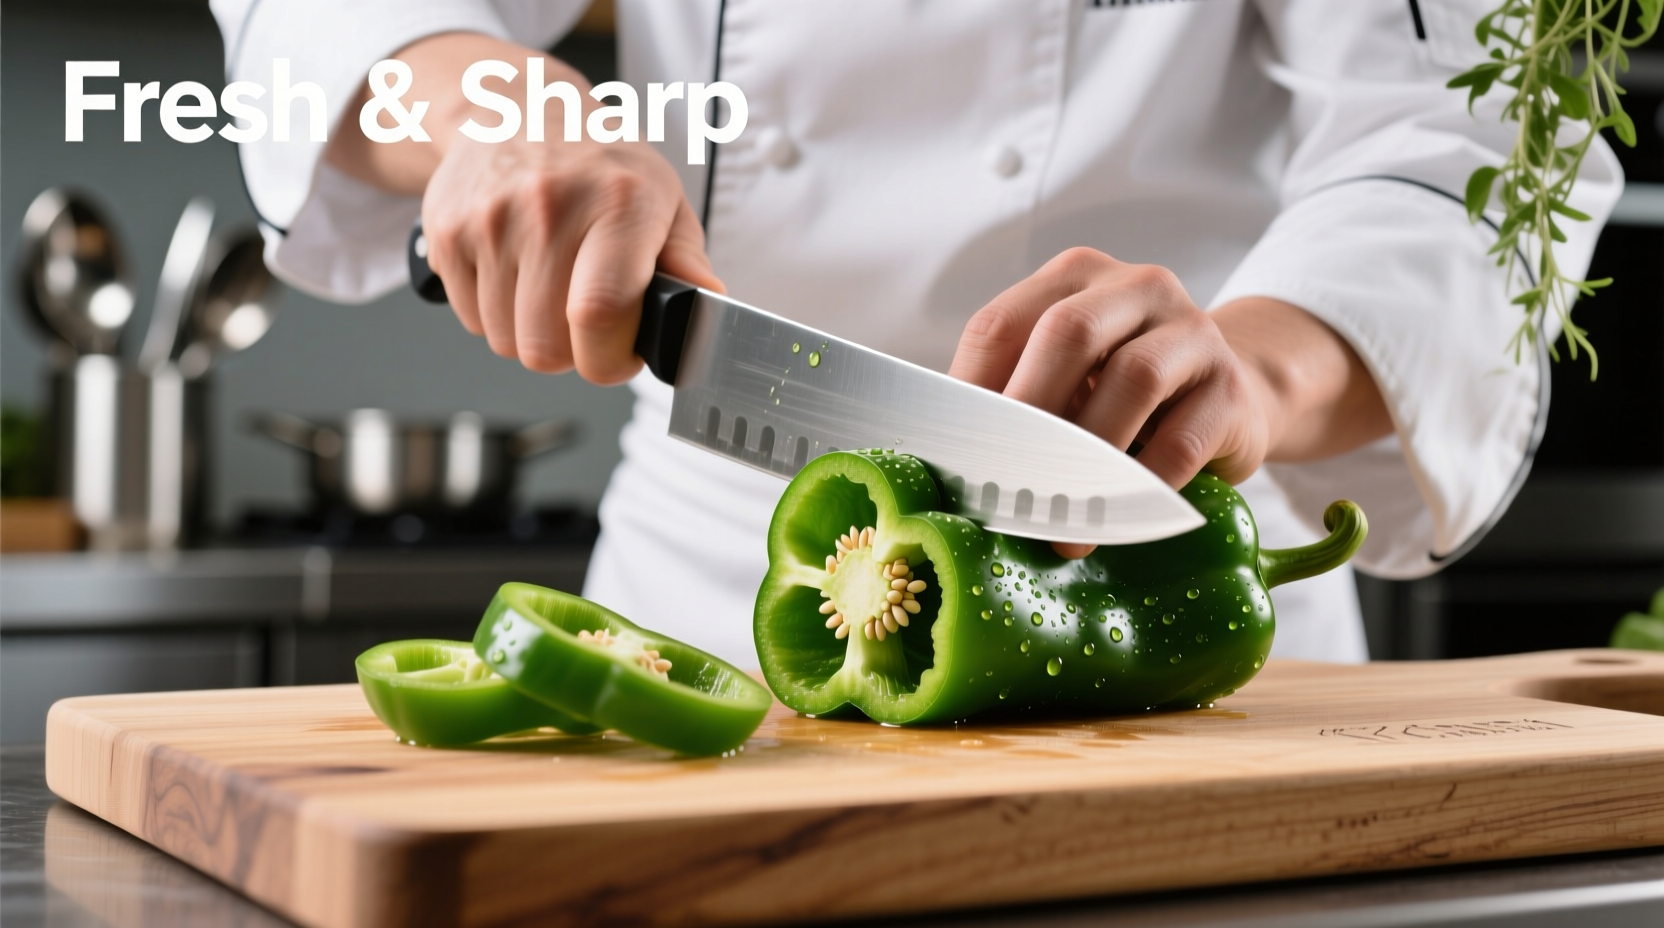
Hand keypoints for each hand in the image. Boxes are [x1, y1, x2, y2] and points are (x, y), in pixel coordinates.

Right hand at [422, 132, 718, 381]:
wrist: (516, 110)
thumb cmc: (598, 164)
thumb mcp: (662, 199)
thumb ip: (686, 260)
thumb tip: (704, 301)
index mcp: (619, 202)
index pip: (600, 314)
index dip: (609, 359)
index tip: (619, 356)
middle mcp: (551, 207)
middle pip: (546, 346)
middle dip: (572, 353)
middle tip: (585, 322)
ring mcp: (491, 220)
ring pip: (506, 341)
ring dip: (531, 334)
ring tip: (550, 290)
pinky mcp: (448, 232)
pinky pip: (472, 320)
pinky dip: (495, 314)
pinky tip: (516, 275)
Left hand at [949, 247, 1389, 555]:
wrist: (1233, 395)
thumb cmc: (1121, 394)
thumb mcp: (1066, 377)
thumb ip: (1016, 397)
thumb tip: (946, 464)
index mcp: (1073, 278)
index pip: (1001, 323)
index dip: (970, 394)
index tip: (954, 459)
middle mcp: (1135, 287)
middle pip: (1067, 333)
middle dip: (1027, 415)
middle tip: (1002, 485)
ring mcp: (1192, 331)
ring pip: (1133, 378)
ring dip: (1088, 456)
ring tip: (1061, 521)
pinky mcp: (1231, 388)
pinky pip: (1183, 439)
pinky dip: (1143, 484)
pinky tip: (1117, 518)